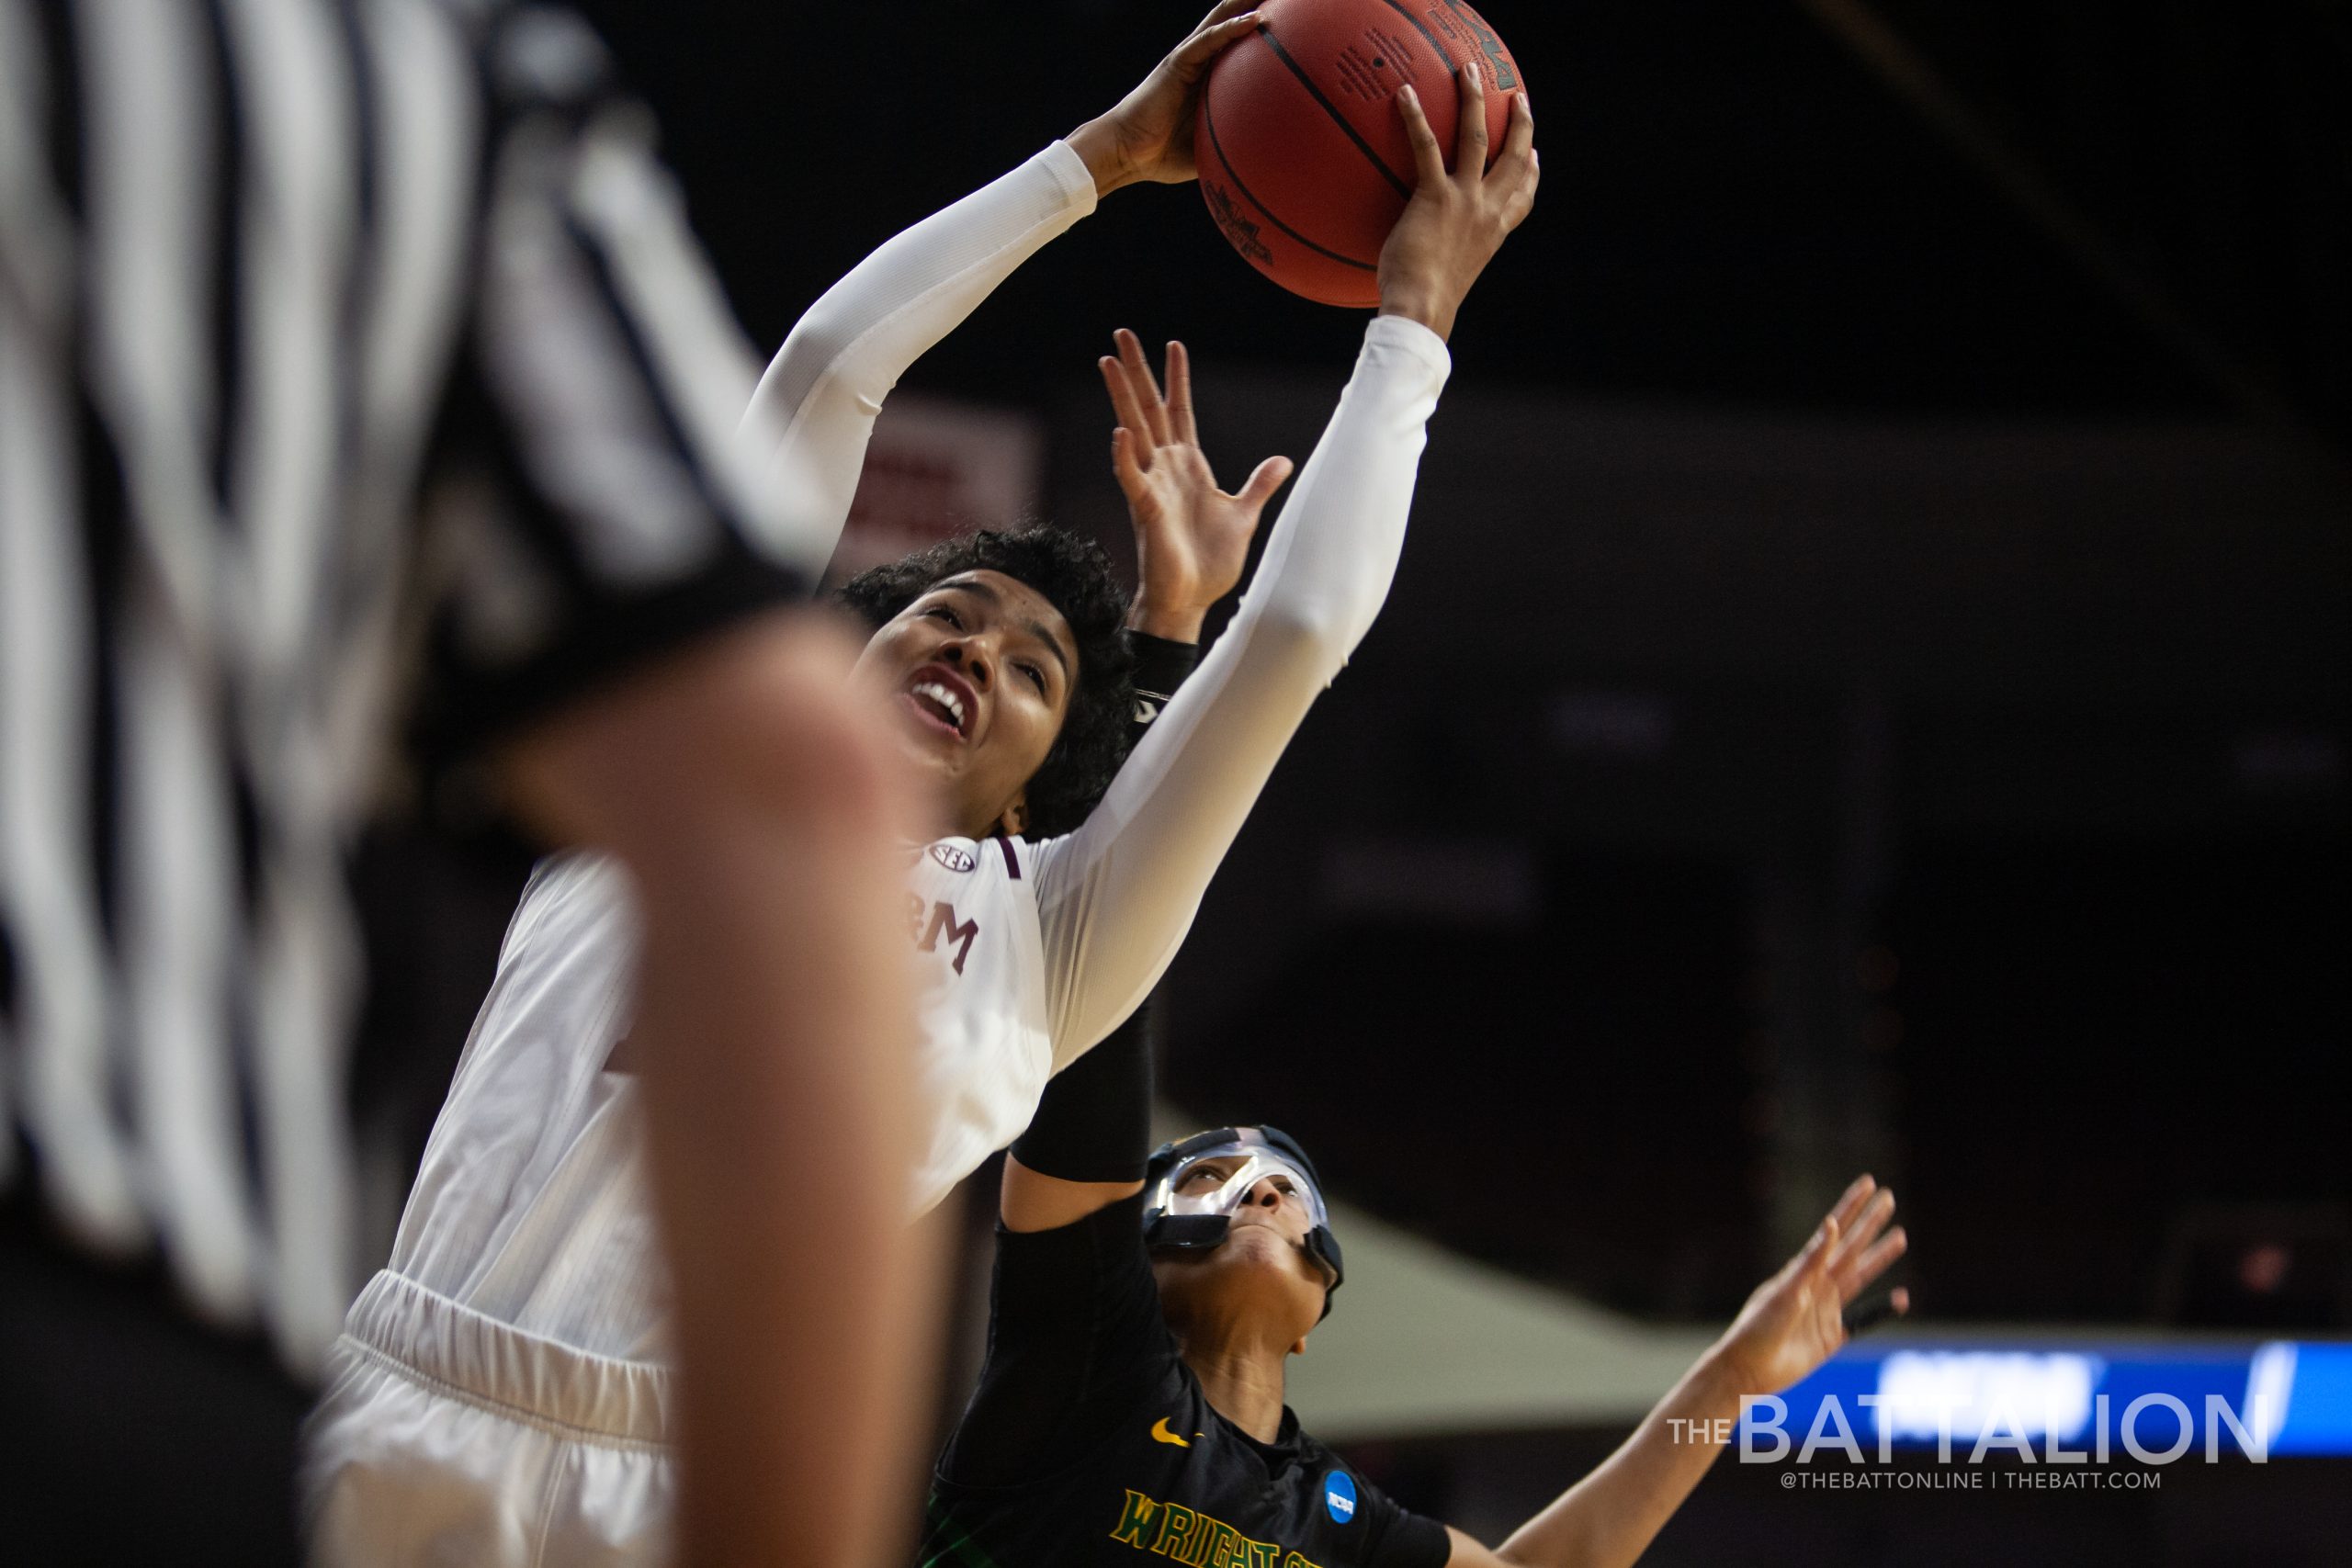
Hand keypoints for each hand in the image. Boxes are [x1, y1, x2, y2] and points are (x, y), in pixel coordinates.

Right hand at [1067, 1, 1261, 197]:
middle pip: (1230, 24)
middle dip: (1254, 5)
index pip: (1237, 47)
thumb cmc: (1162, 155)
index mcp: (1206, 79)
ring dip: (1246, 4)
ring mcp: (1188, 59)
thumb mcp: (1208, 149)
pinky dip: (1231, 28)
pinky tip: (1255, 20)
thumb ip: (1233, 146)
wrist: (1127, 153)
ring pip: (1222, 21)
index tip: (1288, 21)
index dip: (1257, 30)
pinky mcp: (1178, 63)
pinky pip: (1208, 40)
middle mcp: (1199, 62)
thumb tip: (1266, 160)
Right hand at [1099, 329, 1292, 642]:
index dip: (1177, 378)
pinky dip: (1125, 456)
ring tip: (1107, 362)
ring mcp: (1153, 486)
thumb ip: (1259, 485)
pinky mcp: (1147, 510)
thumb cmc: (1210, 563)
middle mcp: (1166, 469)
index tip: (1173, 344)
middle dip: (1137, 371)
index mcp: (1189, 467)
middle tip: (1122, 334)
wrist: (1190, 600)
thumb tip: (1282, 461)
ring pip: (1134, 430)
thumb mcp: (1244, 515)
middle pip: (1149, 408)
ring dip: (1122, 396)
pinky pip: (1132, 478)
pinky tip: (1120, 432)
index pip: (1180, 411)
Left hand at [1378, 65, 1538, 341]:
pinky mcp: (1437, 196)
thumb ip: (1439, 263)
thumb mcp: (1443, 283)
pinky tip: (1405, 94)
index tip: (1533, 156)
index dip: (1530, 173)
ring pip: (1478, 137)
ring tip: (1468, 70)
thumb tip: (1414, 270)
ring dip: (1475, 99)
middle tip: (1517, 97)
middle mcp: (1488, 212)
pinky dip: (1416, 118)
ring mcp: (1465, 201)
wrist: (1422, 310)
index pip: (1522, 198)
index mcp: (1494, 233)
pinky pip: (1428, 146)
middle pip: (1513, 157)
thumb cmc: (1423, 307)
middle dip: (1520, 123)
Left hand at [1709, 1175, 1909, 1397]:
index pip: (1834, 1231)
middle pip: (1851, 1248)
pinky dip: (1883, 1310)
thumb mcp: (1785, 1292)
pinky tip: (1901, 1297)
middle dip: (1870, 1224)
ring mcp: (1826, 1310)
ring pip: (1860, 1277)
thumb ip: (1811, 1263)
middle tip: (1890, 1198)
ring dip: (1879, 1257)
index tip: (1868, 1184)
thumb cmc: (1759, 1328)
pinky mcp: (1832, 1336)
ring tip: (1900, 1237)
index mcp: (1803, 1270)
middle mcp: (1817, 1285)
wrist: (1749, 1370)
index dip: (1851, 1207)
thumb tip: (1831, 1225)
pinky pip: (1864, 1319)